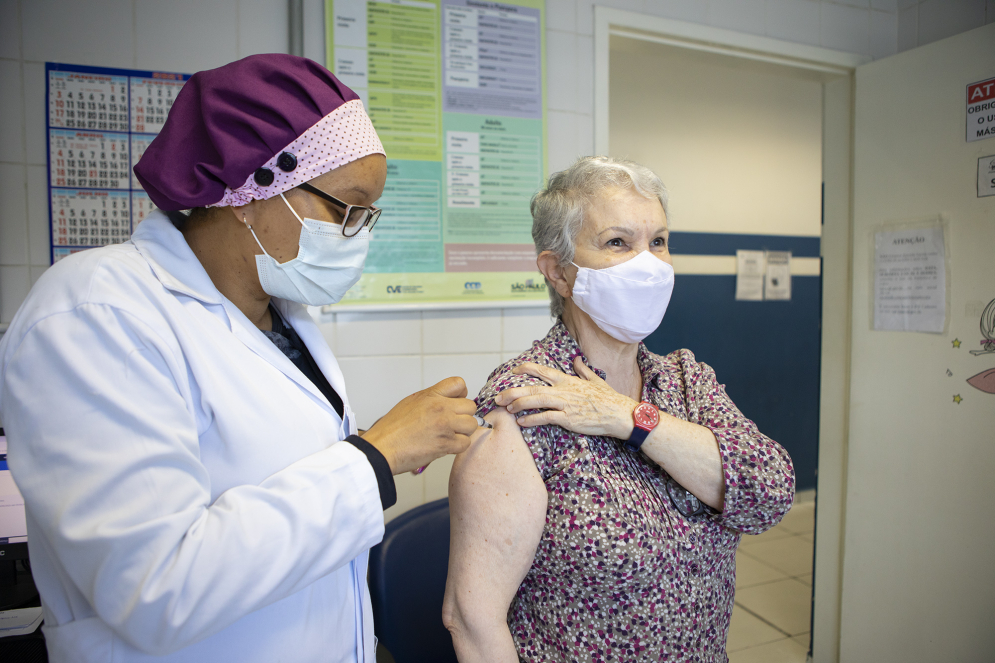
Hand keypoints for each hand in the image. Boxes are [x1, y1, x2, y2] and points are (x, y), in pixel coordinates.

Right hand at [363, 377, 478, 474]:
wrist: (383, 447)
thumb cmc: (392, 429)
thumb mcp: (411, 402)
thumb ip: (432, 399)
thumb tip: (449, 401)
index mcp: (431, 395)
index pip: (459, 383)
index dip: (461, 395)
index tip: (456, 403)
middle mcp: (440, 407)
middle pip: (470, 407)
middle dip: (464, 416)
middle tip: (453, 424)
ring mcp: (444, 425)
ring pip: (472, 425)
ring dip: (463, 432)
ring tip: (449, 436)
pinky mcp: (445, 443)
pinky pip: (465, 443)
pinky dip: (457, 447)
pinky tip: (445, 446)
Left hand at [494, 356, 638, 438]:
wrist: (620, 414)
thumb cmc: (609, 399)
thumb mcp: (595, 380)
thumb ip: (582, 370)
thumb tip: (576, 360)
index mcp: (568, 380)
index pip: (542, 370)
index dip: (526, 369)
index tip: (513, 370)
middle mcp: (564, 390)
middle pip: (532, 387)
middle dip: (512, 391)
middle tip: (498, 396)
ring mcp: (565, 404)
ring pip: (536, 400)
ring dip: (518, 404)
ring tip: (506, 408)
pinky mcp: (568, 419)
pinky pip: (545, 418)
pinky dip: (532, 419)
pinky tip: (521, 421)